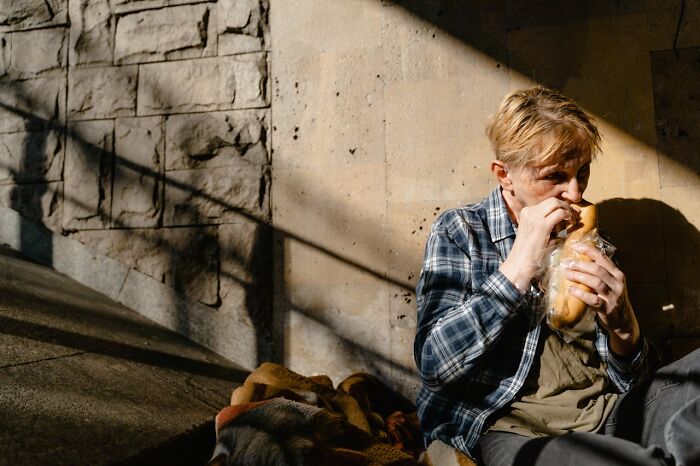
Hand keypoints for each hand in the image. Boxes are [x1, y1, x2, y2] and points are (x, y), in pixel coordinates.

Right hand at [500, 198, 574, 292]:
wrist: (519, 263)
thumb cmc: (529, 252)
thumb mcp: (536, 233)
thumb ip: (546, 224)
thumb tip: (563, 219)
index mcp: (526, 212)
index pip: (547, 203)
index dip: (560, 206)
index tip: (569, 213)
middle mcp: (529, 212)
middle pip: (552, 200)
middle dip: (566, 205)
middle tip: (574, 214)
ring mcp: (534, 217)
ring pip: (556, 203)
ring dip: (568, 209)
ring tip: (573, 218)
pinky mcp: (542, 225)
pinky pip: (560, 213)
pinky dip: (568, 216)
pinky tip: (571, 222)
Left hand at [565, 242, 640, 356]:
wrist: (623, 320)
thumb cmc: (611, 297)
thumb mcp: (610, 283)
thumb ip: (600, 272)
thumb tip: (579, 258)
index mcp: (617, 274)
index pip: (602, 258)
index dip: (588, 250)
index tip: (574, 245)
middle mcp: (617, 283)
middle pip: (598, 269)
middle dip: (581, 265)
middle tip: (567, 264)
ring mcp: (614, 296)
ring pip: (596, 282)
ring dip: (579, 277)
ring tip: (567, 274)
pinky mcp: (608, 309)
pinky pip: (593, 300)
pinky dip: (581, 294)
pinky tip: (571, 290)